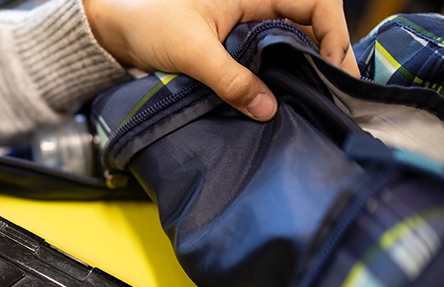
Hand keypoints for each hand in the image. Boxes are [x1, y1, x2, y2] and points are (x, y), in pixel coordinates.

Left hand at [84, 0, 359, 120]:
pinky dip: (282, 74)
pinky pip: (269, 56)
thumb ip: (230, 79)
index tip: (335, 68)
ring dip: (308, 66)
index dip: (333, 33)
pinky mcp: (235, 44)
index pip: (314, 3)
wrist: (113, 30)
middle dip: (329, 53)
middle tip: (339, 92)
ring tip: (321, 97)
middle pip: (310, 23)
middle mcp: (256, 3)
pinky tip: (289, 96)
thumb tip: (268, 109)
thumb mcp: (192, 51)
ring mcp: (247, 23)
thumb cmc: (148, 23)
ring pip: (292, 41)